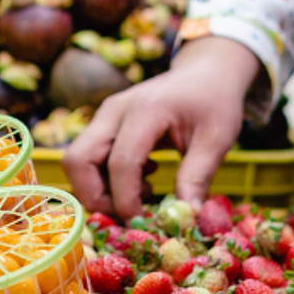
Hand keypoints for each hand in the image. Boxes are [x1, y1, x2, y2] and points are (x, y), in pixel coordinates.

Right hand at [61, 36, 260, 219]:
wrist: (206, 71)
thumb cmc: (214, 101)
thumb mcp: (217, 139)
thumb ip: (198, 176)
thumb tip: (186, 217)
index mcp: (145, 110)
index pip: (120, 163)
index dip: (125, 200)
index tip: (143, 222)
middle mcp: (115, 110)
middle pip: (78, 160)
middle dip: (95, 197)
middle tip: (127, 214)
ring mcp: (105, 115)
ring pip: (76, 160)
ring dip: (97, 189)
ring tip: (139, 194)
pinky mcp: (104, 123)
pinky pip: (87, 157)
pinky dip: (104, 178)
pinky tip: (141, 178)